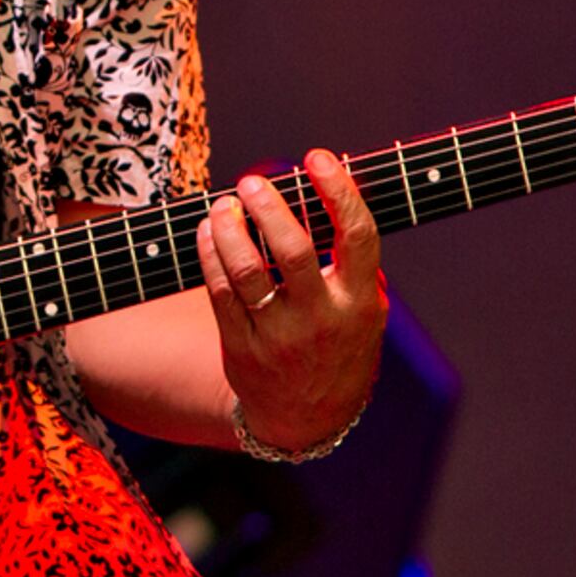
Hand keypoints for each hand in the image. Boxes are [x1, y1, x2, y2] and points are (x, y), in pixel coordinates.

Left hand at [194, 151, 386, 454]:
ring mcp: (279, 335)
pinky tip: (209, 231)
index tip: (317, 158)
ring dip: (230, 228)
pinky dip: (210, 254)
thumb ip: (355, 263)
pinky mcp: (242, 347)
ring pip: (247, 271)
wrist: (309, 418)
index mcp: (359, 301)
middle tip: (252, 182)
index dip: (339, 191)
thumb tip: (332, 194)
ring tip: (224, 204)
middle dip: (269, 207)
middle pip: (292, 250)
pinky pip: (219, 292)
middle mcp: (321, 318)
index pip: (357, 236)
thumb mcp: (366, 311)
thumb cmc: (339, 345)